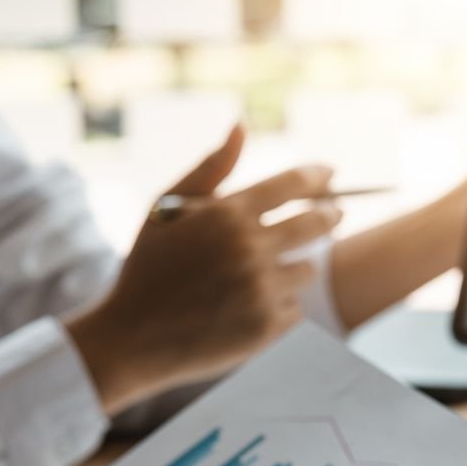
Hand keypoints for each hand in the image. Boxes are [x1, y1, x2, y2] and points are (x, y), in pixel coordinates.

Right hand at [64, 125, 342, 411]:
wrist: (132, 339)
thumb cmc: (147, 269)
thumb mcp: (166, 210)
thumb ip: (209, 167)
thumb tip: (241, 126)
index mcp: (226, 213)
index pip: (292, 184)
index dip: (317, 176)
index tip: (331, 175)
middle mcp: (249, 248)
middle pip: (316, 223)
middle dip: (330, 215)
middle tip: (334, 214)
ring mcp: (260, 288)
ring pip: (306, 269)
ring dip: (294, 267)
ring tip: (261, 275)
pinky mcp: (266, 326)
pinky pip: (294, 308)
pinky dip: (279, 306)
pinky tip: (248, 309)